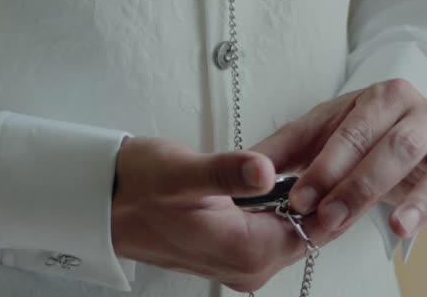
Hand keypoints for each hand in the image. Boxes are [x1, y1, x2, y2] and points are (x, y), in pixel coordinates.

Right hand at [111, 137, 306, 292]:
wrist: (103, 202)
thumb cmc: (137, 186)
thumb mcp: (183, 171)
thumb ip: (227, 173)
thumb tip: (264, 170)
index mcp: (244, 251)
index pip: (312, 229)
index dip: (322, 194)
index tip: (323, 162)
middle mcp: (245, 268)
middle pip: (304, 234)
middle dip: (309, 198)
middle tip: (305, 158)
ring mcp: (237, 266)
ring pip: (287, 233)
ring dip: (290, 203)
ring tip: (282, 168)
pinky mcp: (228, 257)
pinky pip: (268, 235)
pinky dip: (272, 211)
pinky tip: (261, 185)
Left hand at [250, 79, 426, 243]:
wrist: (400, 129)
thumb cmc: (356, 134)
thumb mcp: (315, 135)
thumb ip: (280, 151)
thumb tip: (245, 168)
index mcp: (384, 96)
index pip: (355, 131)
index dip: (327, 166)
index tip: (301, 198)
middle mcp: (424, 113)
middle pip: (397, 148)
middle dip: (361, 187)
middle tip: (332, 219)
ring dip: (421, 198)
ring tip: (397, 226)